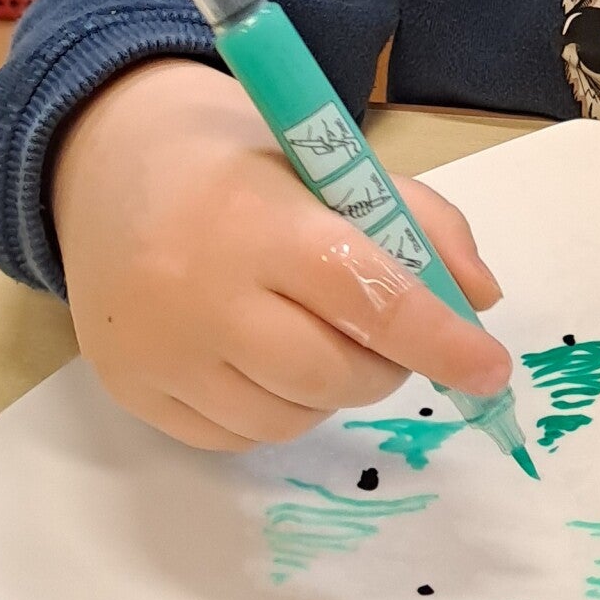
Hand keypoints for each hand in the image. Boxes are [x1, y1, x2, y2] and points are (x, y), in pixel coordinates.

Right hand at [50, 58, 509, 449]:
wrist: (108, 163)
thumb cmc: (243, 165)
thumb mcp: (334, 162)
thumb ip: (419, 221)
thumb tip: (480, 302)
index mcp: (258, 219)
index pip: (368, 295)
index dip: (440, 340)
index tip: (491, 368)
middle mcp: (198, 291)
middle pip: (331, 373)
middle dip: (386, 365)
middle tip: (387, 334)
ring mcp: (158, 350)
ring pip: (288, 419)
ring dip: (331, 391)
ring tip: (314, 332)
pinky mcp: (131, 390)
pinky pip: (236, 438)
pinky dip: (274, 410)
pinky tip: (262, 356)